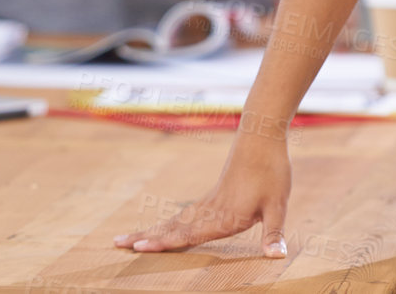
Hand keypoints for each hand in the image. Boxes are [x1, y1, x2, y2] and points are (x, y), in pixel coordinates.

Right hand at [112, 129, 292, 255]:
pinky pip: (186, 213)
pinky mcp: (214, 195)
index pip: (187, 234)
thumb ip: (274, 234)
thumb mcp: (278, 205)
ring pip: (175, 220)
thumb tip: (276, 258)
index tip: (139, 246)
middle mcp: (211, 210)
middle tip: (117, 244)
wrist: (262, 137)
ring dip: (153, 230)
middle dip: (146, 237)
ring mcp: (210, 202)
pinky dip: (170, 222)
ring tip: (128, 237)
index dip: (163, 242)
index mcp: (224, 217)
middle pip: (172, 227)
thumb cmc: (272, 171)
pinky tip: (165, 227)